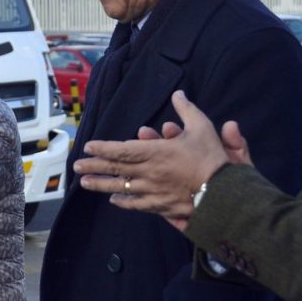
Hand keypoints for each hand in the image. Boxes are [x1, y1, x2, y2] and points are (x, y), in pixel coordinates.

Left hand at [73, 91, 229, 229]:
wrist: (225, 194)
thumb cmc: (213, 159)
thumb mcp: (202, 127)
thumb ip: (187, 110)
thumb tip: (178, 93)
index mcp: (156, 152)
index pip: (121, 150)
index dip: (103, 148)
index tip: (87, 147)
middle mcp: (149, 172)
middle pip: (115, 169)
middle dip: (93, 167)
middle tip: (76, 167)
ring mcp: (153, 191)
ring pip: (121, 187)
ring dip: (101, 185)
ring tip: (85, 184)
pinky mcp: (161, 206)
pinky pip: (137, 204)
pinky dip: (124, 201)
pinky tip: (114, 200)